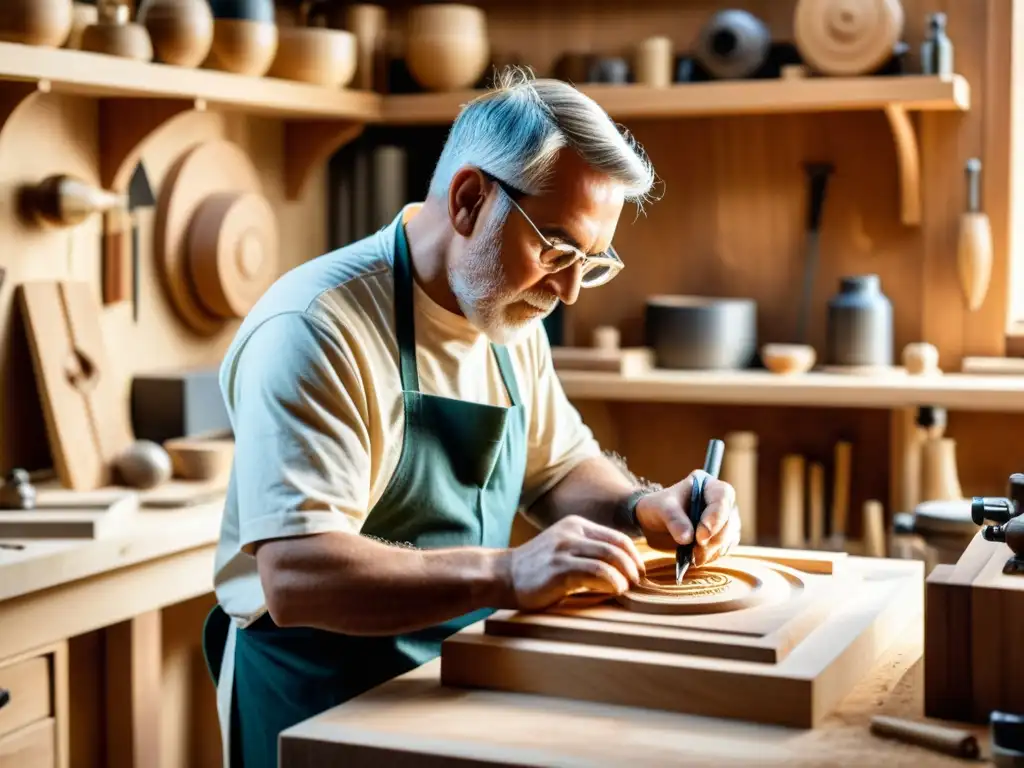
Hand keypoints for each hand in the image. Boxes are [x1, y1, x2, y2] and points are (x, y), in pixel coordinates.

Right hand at [500, 515, 645, 610]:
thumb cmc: (535, 569)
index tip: (639, 572)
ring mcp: (564, 548)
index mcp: (575, 525)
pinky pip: (596, 571)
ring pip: (609, 556)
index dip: (633, 555)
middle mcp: (571, 532)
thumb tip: (622, 567)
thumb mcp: (563, 549)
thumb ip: (587, 551)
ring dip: (625, 574)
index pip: (616, 536)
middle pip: (616, 545)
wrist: (502, 576)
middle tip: (638, 582)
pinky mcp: (559, 567)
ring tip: (628, 588)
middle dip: (633, 565)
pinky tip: (615, 590)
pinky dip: (612, 581)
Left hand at [634, 472, 739, 566]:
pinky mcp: (722, 538)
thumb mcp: (661, 508)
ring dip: (712, 550)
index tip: (701, 536)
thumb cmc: (658, 508)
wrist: (654, 523)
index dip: (716, 516)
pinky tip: (696, 557)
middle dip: (713, 539)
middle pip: (729, 520)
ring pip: (729, 537)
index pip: (723, 496)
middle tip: (695, 551)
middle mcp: (721, 501)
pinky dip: (711, 555)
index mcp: (708, 485)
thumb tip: (687, 539)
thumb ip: (674, 520)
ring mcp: (724, 520)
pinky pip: (724, 548)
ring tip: (693, 556)